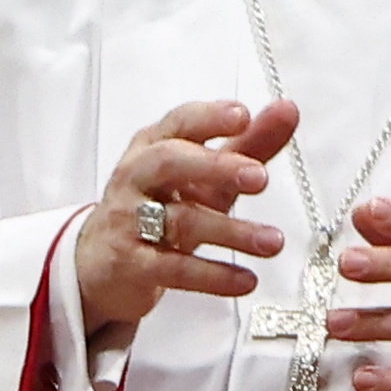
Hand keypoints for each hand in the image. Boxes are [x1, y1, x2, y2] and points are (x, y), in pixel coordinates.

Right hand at [68, 97, 299, 334]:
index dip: (209, 118)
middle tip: (260, 176)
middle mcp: (136, 177)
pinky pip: (174, 268)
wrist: (102, 261)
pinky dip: (213, 276)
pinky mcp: (131, 263)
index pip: (179, 123)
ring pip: (179, 220)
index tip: (242, 116)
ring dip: (231, 231)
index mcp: (153, 147)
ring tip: (273, 242)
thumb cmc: (159, 206)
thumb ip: (248, 144)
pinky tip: (246, 280)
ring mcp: (129, 220)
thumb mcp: (205, 176)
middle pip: (169, 162)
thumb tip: (287, 110)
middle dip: (215, 167)